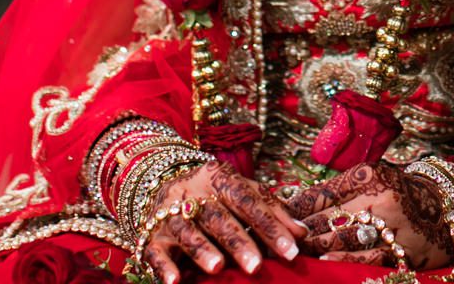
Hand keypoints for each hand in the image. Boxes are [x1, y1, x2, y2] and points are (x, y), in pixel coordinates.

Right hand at [139, 161, 304, 278]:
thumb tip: (303, 234)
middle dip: (238, 242)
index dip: (270, 225)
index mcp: (221, 180)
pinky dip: (163, 266)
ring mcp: (169, 213)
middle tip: (257, 266)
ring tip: (218, 267)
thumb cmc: (215, 194)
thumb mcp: (243, 192)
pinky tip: (174, 282)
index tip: (291, 250)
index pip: (249, 201)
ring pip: (187, 230)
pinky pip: (155, 250)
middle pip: (219, 217)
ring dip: (202, 249)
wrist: (160, 181)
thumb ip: (272, 211)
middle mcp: (194, 194)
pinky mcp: (151, 234)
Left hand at [285, 161, 453, 268]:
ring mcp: (392, 226)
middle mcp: (381, 198)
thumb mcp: (373, 178)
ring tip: (297, 250)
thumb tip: (297, 204)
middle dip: (302, 231)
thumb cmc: (399, 192)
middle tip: (282, 238)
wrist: (445, 209)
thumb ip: (339, 189)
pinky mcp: (401, 251)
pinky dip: (342, 259)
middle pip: (328, 218)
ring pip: (342, 239)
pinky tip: (325, 260)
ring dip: (316, 247)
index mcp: (371, 175)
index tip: (279, 215)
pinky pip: (364, 258)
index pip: (323, 193)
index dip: (297, 208)